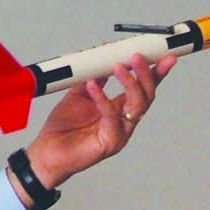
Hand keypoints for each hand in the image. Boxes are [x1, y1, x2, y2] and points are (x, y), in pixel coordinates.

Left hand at [21, 52, 175, 193]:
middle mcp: (123, 122)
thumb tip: (103, 56)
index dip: (156, 72)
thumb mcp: (79, 95)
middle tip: (138, 57)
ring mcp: (119, 133)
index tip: (164, 55)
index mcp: (119, 110)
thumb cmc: (62, 130)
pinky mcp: (110, 143)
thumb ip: (93, 77)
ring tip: (118, 66)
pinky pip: (111, 116)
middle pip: (147, 95)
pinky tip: (92, 85)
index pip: (143, 88)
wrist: (45, 153)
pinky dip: (102, 98)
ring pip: (137, 105)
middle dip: (147, 74)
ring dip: (130, 83)